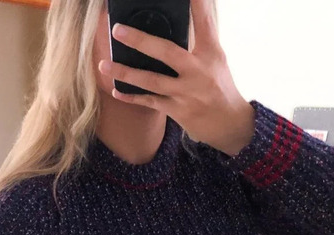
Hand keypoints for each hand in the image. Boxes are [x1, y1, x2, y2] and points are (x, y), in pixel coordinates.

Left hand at [98, 0, 254, 156]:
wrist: (230, 125)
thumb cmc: (220, 87)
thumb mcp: (216, 60)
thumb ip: (200, 40)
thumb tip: (185, 13)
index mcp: (211, 54)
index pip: (203, 24)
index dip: (196, 5)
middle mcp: (199, 73)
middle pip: (167, 53)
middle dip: (140, 41)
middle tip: (117, 29)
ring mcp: (187, 94)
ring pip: (151, 81)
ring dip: (125, 73)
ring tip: (104, 64)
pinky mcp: (178, 111)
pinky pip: (150, 102)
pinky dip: (131, 97)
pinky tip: (116, 90)